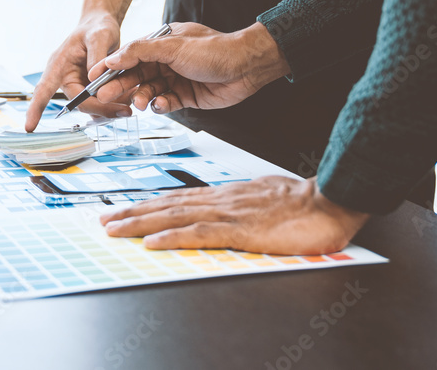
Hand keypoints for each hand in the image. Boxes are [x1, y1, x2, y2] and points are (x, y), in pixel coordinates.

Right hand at [24, 12, 131, 131]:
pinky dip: (114, 103)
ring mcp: (79, 85)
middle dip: (101, 109)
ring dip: (110, 108)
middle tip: (124, 111)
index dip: (36, 108)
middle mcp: (66, 78)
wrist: (102, 26)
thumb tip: (94, 80)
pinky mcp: (91, 89)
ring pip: (93, 105)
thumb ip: (97, 56)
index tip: (29, 127)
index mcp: (59, 65)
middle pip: (79, 103)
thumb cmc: (97, 27)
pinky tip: (129, 98)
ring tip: (130, 104)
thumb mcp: (100, 35)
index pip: (44, 89)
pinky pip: (101, 102)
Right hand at [89, 22, 290, 113]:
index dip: (112, 67)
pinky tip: (161, 105)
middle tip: (105, 95)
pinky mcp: (187, 96)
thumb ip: (139, 51)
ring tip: (139, 103)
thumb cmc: (213, 50)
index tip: (94, 78)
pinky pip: (167, 103)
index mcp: (162, 43)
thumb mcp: (172, 46)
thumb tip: (112, 57)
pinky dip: (161, 105)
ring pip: (150, 91)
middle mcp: (168, 60)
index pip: (130, 55)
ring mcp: (177, 78)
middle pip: (137, 75)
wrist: (246, 67)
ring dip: (142, 97)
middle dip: (121, 85)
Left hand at [100, 176, 369, 254]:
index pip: (179, 199)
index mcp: (228, 195)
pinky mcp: (240, 229)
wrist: (331, 199)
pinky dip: (173, 236)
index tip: (127, 210)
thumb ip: (244, 209)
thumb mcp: (267, 203)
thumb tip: (230, 218)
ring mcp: (229, 212)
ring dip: (141, 222)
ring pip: (175, 215)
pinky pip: (199, 233)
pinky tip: (153, 241)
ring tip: (115, 229)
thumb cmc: (305, 204)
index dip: (150, 205)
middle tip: (106, 221)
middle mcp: (221, 199)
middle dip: (134, 213)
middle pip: (168, 205)